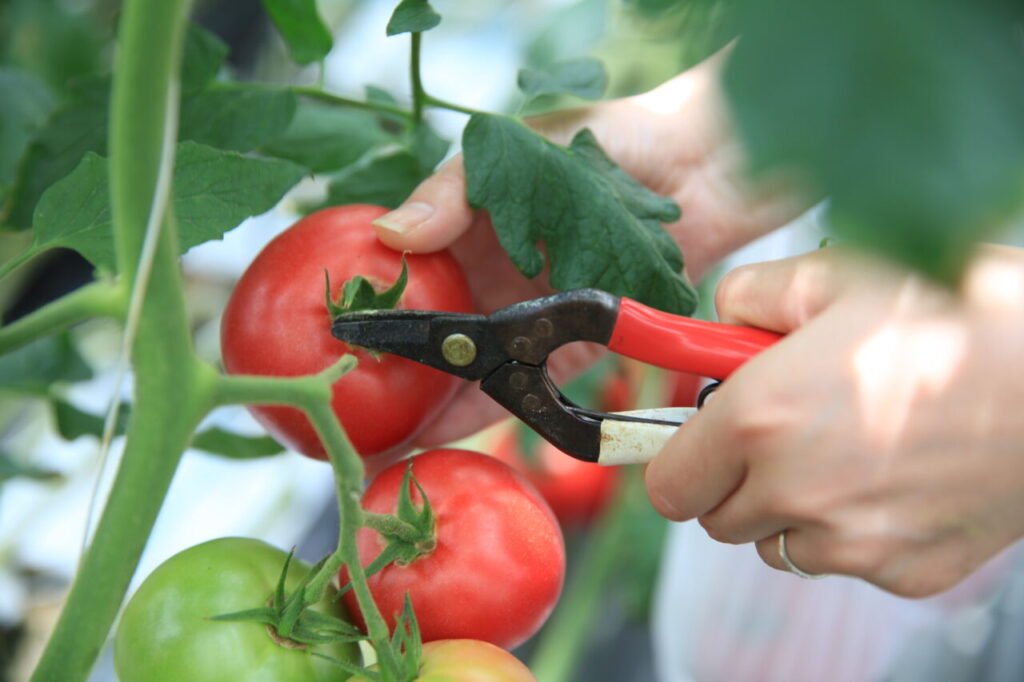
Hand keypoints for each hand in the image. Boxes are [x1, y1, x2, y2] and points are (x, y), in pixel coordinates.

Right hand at [376, 51, 803, 446]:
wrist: (705, 171)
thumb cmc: (612, 143)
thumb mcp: (522, 151)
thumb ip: (454, 192)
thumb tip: (390, 235)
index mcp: (471, 226)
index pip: (406, 273)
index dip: (373, 308)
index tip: (335, 343)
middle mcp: (494, 275)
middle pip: (431, 333)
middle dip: (392, 372)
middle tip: (348, 412)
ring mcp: (530, 317)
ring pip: (469, 368)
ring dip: (427, 405)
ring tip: (380, 440)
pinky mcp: (573, 350)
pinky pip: (523, 387)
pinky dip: (484, 413)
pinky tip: (438, 436)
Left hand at [645, 246, 1023, 596]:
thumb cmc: (953, 312)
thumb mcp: (836, 275)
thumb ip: (750, 298)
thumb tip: (716, 318)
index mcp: (760, 420)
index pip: (667, 485)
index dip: (678, 458)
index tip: (696, 439)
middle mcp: (797, 493)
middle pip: (717, 519)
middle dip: (732, 480)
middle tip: (774, 435)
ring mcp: (855, 543)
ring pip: (778, 545)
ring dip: (790, 509)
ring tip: (845, 449)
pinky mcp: (907, 571)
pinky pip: (847, 560)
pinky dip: (853, 529)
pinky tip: (896, 476)